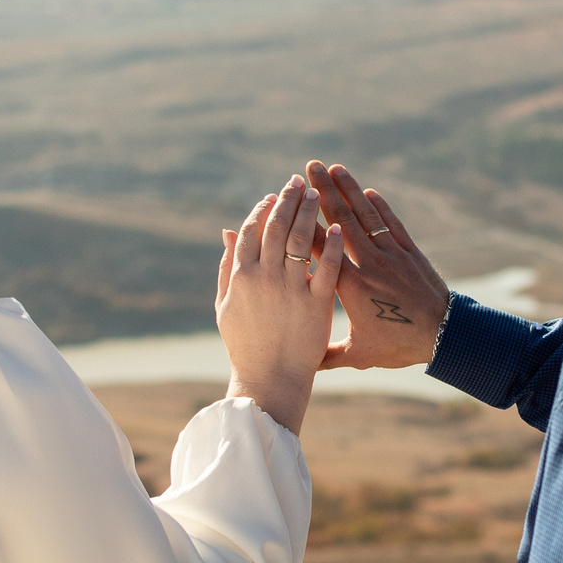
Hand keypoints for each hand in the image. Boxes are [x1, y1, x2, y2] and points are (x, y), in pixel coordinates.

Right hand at [215, 177, 343, 434]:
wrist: (269, 381)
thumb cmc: (246, 346)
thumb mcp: (226, 307)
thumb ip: (225, 268)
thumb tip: (228, 233)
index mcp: (242, 278)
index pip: (253, 230)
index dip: (263, 208)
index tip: (274, 194)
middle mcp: (265, 279)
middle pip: (278, 227)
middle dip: (288, 200)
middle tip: (298, 181)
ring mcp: (291, 290)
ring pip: (302, 240)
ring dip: (309, 212)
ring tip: (317, 192)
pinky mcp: (318, 303)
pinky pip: (327, 267)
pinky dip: (331, 245)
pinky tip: (337, 227)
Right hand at [302, 161, 448, 369]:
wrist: (444, 336)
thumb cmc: (398, 346)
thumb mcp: (359, 355)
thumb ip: (327, 355)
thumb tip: (299, 364)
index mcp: (349, 286)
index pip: (319, 248)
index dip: (303, 222)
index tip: (288, 202)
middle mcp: (369, 263)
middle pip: (341, 220)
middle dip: (324, 191)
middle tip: (309, 167)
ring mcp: (391, 254)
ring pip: (366, 215)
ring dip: (350, 189)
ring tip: (334, 168)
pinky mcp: (410, 252)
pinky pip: (391, 223)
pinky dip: (380, 206)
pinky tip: (368, 191)